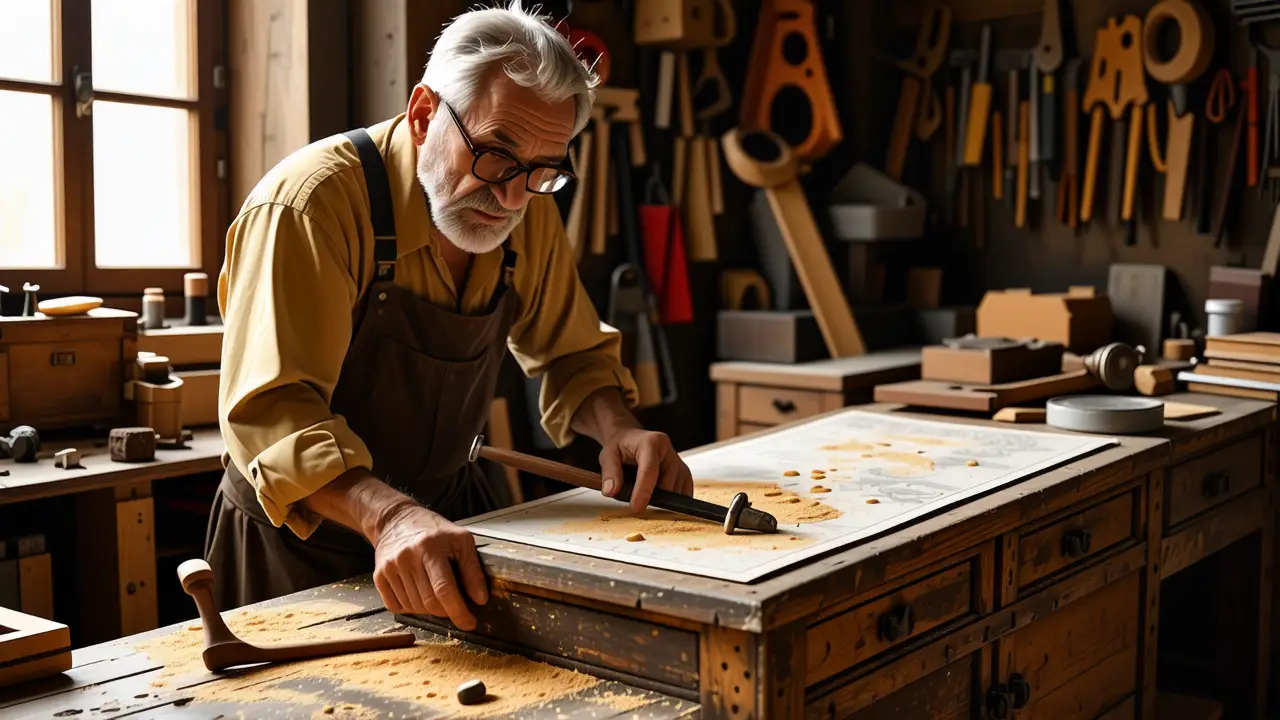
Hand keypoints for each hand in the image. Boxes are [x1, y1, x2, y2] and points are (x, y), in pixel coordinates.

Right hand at [370, 503, 487, 630]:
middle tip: (455, 606)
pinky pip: (397, 607)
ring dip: (430, 608)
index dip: (458, 611)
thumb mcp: (460, 540)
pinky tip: (418, 592)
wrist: (395, 520)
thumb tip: (480, 599)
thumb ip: (472, 569)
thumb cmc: (432, 529)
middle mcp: (407, 558)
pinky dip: (411, 607)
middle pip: (429, 602)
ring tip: (435, 591)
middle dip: (447, 611)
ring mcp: (390, 568)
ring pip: (415, 607)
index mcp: (430, 548)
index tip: (469, 623)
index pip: (444, 589)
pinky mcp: (379, 576)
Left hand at [598, 428, 693, 513]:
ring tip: (646, 493)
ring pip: (677, 489)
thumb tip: (611, 491)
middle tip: (636, 502)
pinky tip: (662, 499)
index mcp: (650, 442)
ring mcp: (678, 460)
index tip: (636, 508)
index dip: (643, 492)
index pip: (649, 471)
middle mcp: (668, 449)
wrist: (630, 439)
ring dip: (662, 499)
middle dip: (652, 498)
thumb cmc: (621, 446)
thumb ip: (610, 472)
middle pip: (666, 483)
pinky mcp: (683, 470)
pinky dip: (674, 498)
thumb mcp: (608, 455)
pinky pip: (685, 490)